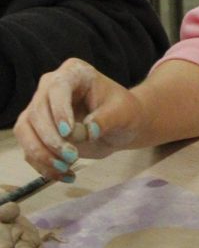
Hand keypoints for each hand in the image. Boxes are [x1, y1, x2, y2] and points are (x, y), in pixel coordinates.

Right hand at [14, 58, 143, 179]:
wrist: (120, 126)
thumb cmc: (124, 112)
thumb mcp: (123, 113)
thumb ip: (106, 119)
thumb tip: (88, 131)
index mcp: (73, 72)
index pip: (57, 88)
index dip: (59, 111)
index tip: (68, 133)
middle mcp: (50, 87)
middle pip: (36, 112)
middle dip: (51, 139)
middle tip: (72, 156)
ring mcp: (40, 109)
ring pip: (25, 131)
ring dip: (41, 154)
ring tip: (66, 168)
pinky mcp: (36, 131)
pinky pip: (29, 149)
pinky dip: (43, 165)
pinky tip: (65, 175)